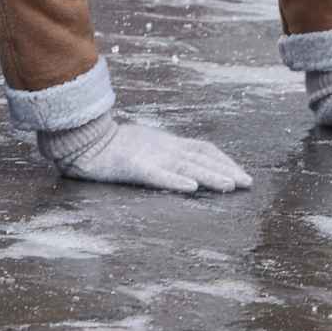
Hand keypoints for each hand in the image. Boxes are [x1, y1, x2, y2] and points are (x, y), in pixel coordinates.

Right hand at [37, 113, 252, 192]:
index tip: (241, 174)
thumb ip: (165, 154)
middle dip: (227, 170)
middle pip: (201, 158)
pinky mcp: (134, 167)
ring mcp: (150, 157)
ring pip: (186, 167)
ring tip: (229, 186)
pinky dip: (176, 181)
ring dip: (209, 176)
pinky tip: (190, 188)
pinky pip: (157, 175)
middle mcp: (164, 148)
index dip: (224, 160)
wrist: (83, 141)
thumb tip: (188, 168)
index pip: (203, 149)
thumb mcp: (146, 146)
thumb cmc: (112, 146)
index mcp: (167, 143)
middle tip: (247, 184)